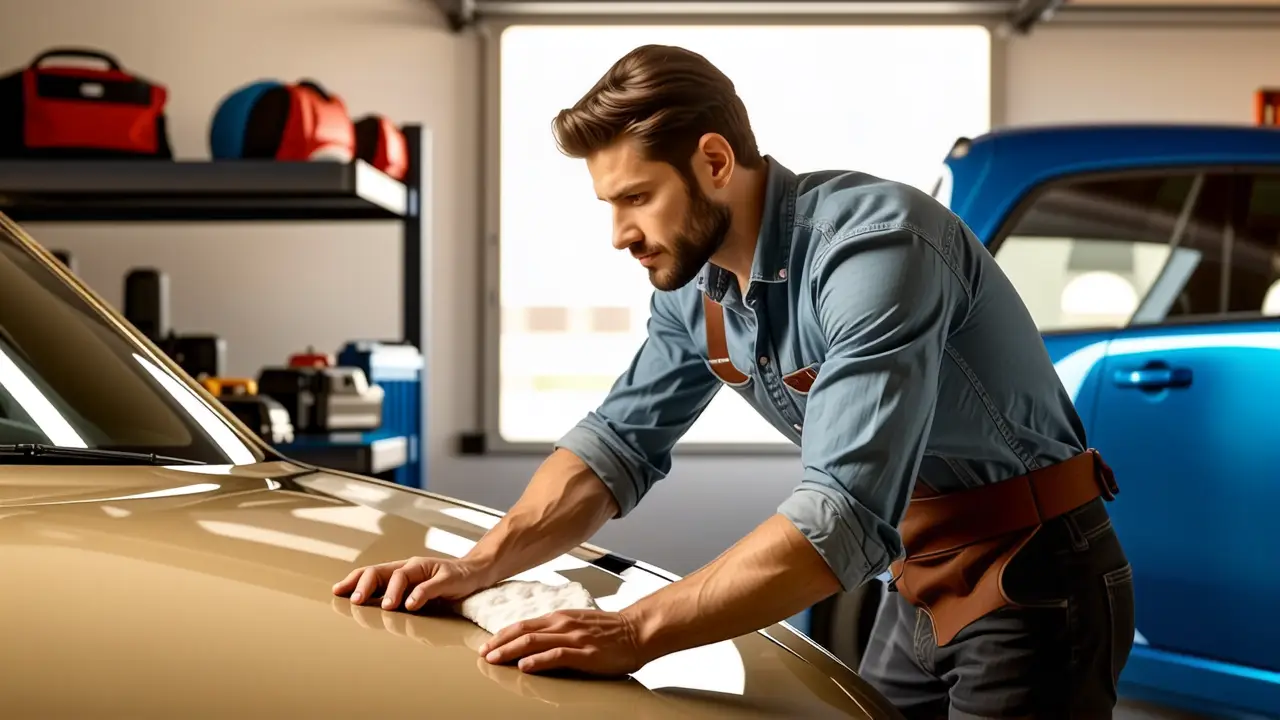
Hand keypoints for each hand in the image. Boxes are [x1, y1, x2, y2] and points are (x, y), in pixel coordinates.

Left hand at [332, 555, 491, 611]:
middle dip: (366, 585)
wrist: (474, 572)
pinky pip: (431, 585)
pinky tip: (412, 605)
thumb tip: (365, 606)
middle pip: (382, 570)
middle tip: (357, 602)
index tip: (337, 592)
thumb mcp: (413, 589)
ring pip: (404, 575)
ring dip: (392, 591)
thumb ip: (393, 595)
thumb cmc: (440, 584)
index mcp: (400, 570)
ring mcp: (428, 571)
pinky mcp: (447, 577)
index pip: (371, 572)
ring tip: (386, 606)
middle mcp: (410, 567)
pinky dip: (420, 595)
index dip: (353, 580)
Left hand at [478, 609, 647, 676]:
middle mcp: (563, 624)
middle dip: (500, 644)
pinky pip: (557, 656)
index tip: (487, 645)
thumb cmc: (610, 630)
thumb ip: (557, 629)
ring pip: (534, 642)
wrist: (637, 630)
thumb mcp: (578, 623)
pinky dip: (538, 660)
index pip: (524, 624)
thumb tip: (533, 639)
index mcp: (560, 617)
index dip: (502, 635)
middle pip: (523, 632)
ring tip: (495, 660)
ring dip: (511, 651)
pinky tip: (526, 666)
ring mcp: (574, 638)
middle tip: (484, 655)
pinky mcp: (585, 653)